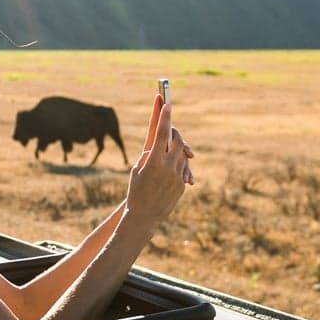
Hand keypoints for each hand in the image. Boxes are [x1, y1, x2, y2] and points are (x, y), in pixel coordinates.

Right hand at [126, 94, 191, 222]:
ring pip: (183, 153)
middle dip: (175, 132)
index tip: (167, 103)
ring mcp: (177, 176)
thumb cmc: (136, 190)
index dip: (165, 117)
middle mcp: (167, 167)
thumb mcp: (138, 169)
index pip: (162, 133)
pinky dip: (179, 163)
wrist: (144, 216)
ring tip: (169, 149)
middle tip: (170, 128)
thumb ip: (149, 155)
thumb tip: (159, 143)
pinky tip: (173, 165)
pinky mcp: (181, 184)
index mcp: (153, 161)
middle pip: (177, 140)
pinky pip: (184, 167)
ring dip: (177, 148)